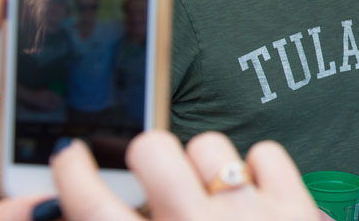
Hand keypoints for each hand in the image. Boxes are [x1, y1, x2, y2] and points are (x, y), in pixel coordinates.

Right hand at [52, 131, 320, 219]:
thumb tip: (63, 212)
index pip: (91, 205)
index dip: (72, 173)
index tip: (71, 156)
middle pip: (152, 149)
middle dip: (149, 158)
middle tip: (157, 178)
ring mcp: (249, 216)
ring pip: (208, 145)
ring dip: (205, 167)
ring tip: (212, 197)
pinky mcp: (295, 209)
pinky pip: (265, 153)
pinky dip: (259, 171)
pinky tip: (254, 198)